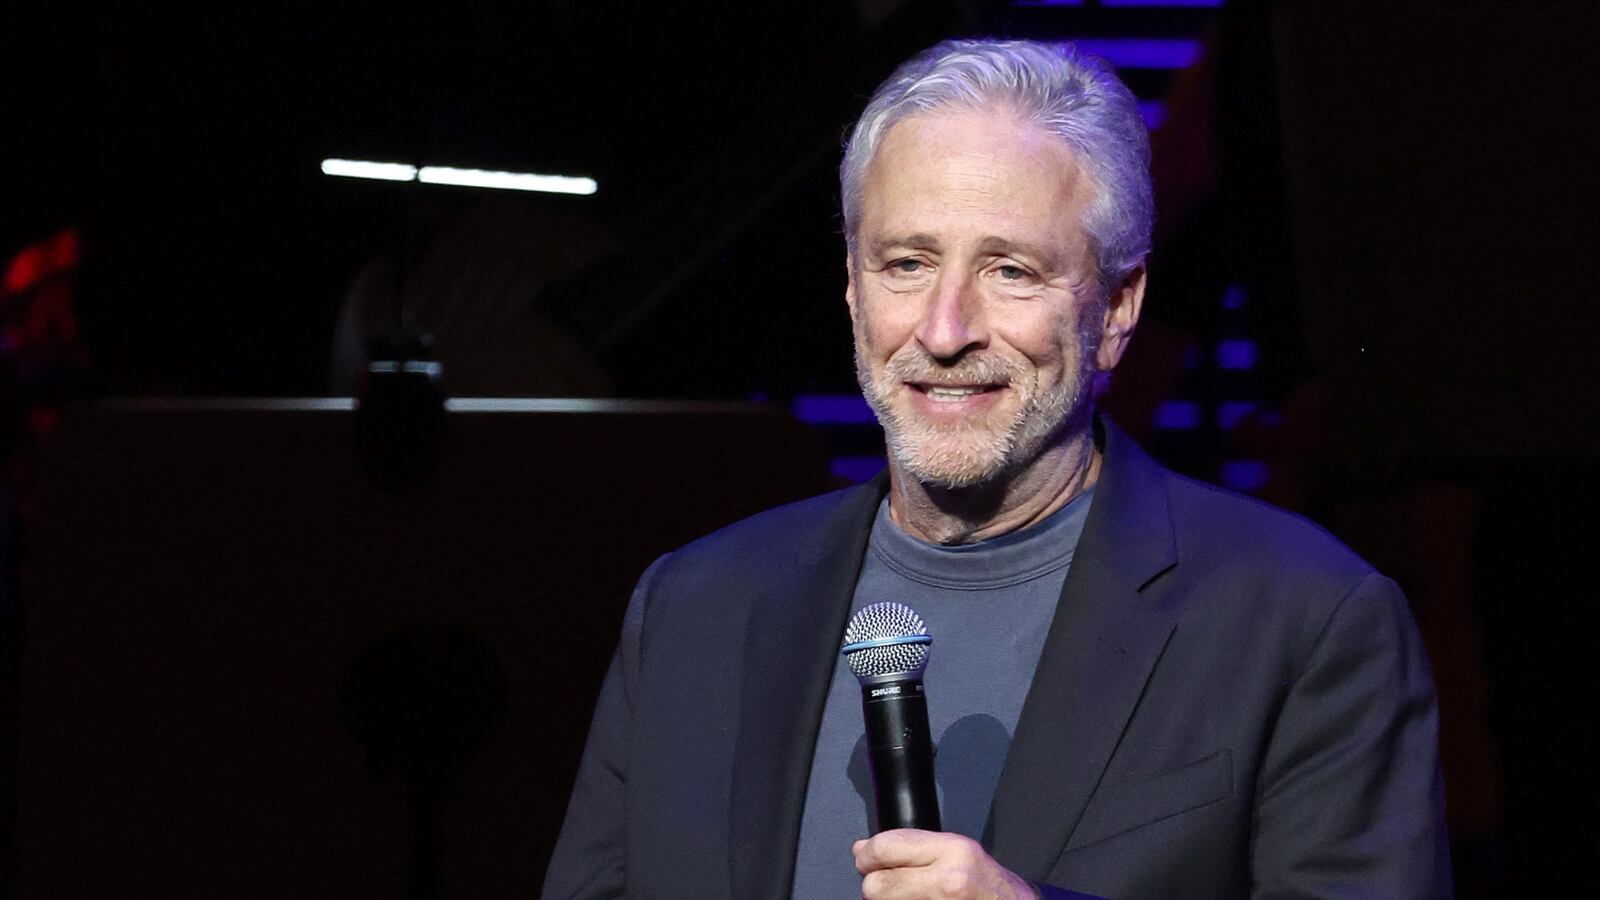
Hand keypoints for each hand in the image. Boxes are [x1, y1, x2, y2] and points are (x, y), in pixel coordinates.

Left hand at [853, 829, 1038, 899]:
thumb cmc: (989, 886)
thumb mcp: (958, 851)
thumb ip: (912, 847)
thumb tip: (864, 849)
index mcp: (952, 851)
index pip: (885, 848)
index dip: (867, 855)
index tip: (864, 858)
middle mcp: (946, 882)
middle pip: (875, 886)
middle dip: (874, 885)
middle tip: (884, 883)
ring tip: (908, 897)